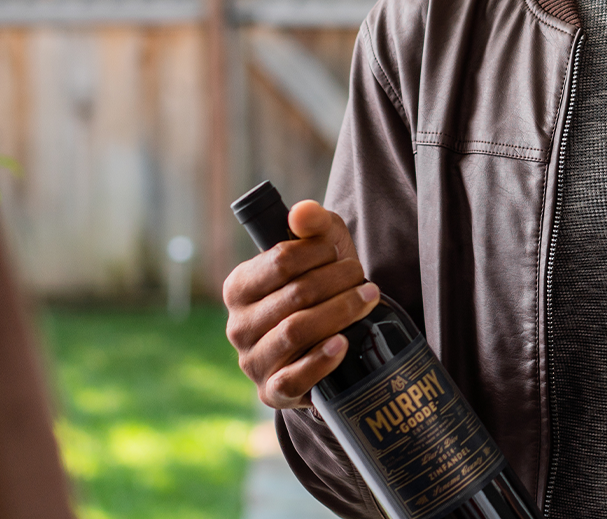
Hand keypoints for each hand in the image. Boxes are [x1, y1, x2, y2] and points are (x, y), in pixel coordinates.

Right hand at [223, 200, 380, 408]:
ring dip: (339, 313)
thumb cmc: (320, 286)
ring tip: (367, 300)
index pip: (278, 261)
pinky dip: (321, 360)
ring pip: (296, 332)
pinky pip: (293, 379)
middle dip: (337, 282)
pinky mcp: (273, 392)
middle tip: (363, 277)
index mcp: (239, 287)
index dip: (316, 252)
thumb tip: (302, 214)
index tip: (338, 251)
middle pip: (294, 296)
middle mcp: (238, 326)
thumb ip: (312, 223)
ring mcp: (253, 362)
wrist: (330, 340)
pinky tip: (343, 343)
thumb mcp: (319, 248)